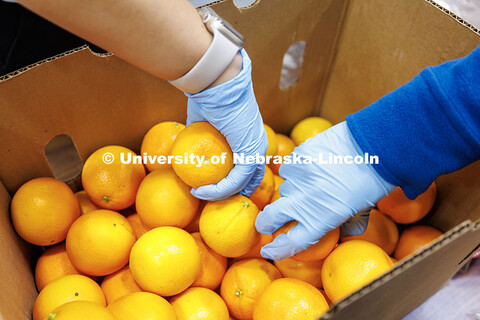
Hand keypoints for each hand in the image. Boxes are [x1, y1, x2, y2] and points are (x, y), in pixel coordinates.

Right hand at [186, 49, 267, 200]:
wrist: (217, 81)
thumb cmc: (208, 94)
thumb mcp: (201, 120)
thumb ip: (197, 136)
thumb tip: (183, 149)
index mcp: (249, 136)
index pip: (248, 166)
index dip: (233, 181)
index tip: (210, 187)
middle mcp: (258, 144)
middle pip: (250, 179)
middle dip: (231, 193)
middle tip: (208, 197)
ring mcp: (257, 149)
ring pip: (243, 183)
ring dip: (220, 194)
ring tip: (199, 193)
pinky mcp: (251, 152)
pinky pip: (236, 180)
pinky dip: (218, 189)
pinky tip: (200, 190)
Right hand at [255, 121, 394, 259]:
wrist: (374, 146)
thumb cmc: (372, 182)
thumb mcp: (362, 211)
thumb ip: (347, 226)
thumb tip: (339, 234)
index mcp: (320, 220)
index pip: (291, 242)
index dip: (276, 249)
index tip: (269, 249)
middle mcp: (303, 201)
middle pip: (270, 218)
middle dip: (265, 223)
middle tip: (266, 224)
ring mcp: (297, 178)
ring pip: (283, 188)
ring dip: (292, 190)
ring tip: (311, 183)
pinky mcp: (297, 157)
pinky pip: (290, 168)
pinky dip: (298, 170)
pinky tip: (313, 166)